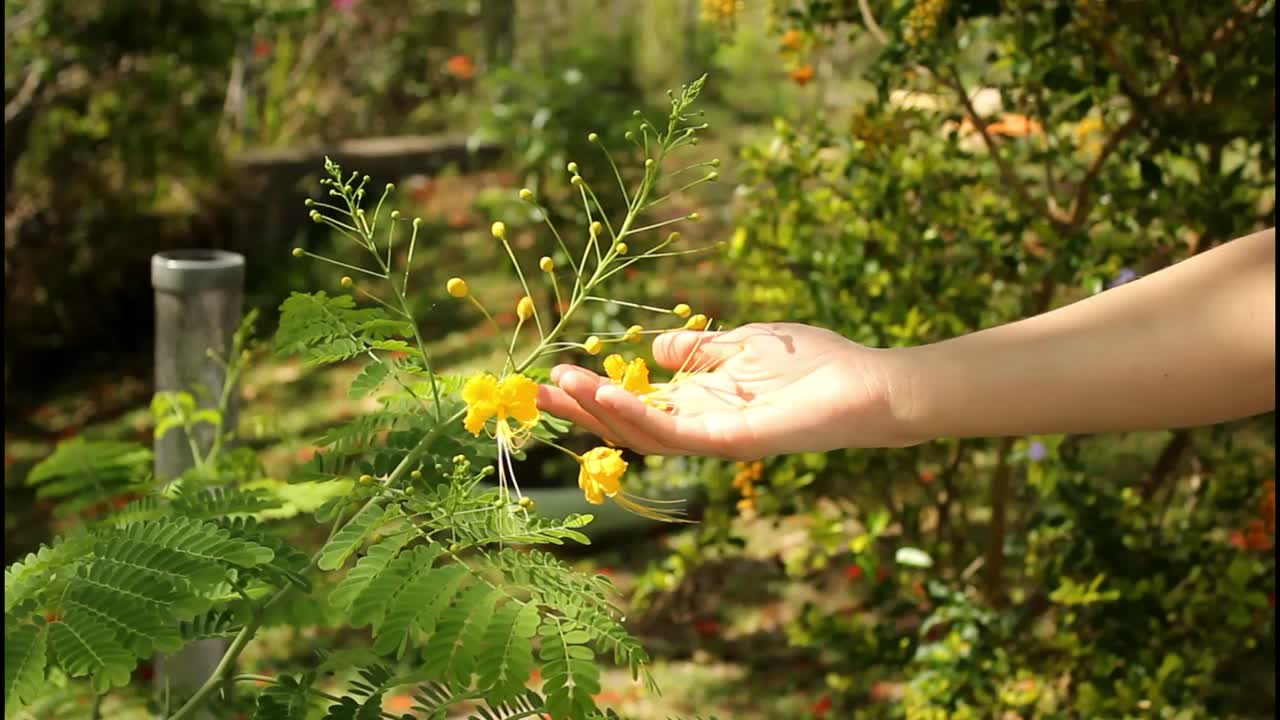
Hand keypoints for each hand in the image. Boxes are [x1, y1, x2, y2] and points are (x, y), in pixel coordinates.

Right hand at [536, 322, 919, 459]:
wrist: (869, 386)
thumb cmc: (812, 363)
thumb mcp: (741, 345)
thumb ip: (697, 350)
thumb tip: (650, 351)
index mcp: (699, 403)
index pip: (633, 404)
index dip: (592, 392)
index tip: (551, 373)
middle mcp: (699, 426)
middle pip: (626, 425)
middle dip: (580, 408)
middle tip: (533, 390)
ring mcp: (714, 437)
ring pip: (642, 435)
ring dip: (599, 410)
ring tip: (560, 385)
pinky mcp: (733, 442)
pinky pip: (677, 435)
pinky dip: (639, 416)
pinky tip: (609, 393)